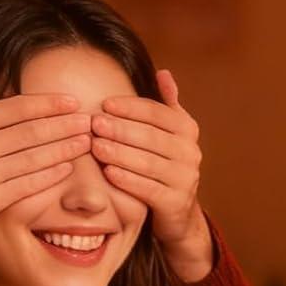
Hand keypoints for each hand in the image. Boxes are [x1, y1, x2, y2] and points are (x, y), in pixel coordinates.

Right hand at [0, 55, 92, 269]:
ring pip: (34, 158)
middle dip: (64, 124)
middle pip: (31, 131)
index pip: (15, 108)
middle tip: (89, 119)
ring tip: (85, 140)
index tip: (70, 100)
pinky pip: (27, 186)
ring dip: (64, 148)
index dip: (47, 103)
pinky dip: (50, 176)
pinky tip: (66, 168)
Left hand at [91, 70, 211, 280]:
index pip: (157, 112)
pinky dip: (128, 179)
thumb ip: (166, 105)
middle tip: (94, 123)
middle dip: (120, 129)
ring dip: (120, 153)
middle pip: (151, 136)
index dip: (131, 107)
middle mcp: (191, 152)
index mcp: (187, 130)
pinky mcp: (175, 202)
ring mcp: (186, 178)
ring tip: (95, 146)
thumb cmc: (164, 165)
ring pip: (148, 162)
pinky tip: (108, 172)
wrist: (178, 213)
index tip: (105, 104)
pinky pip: (148, 188)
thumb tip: (163, 72)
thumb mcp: (168, 134)